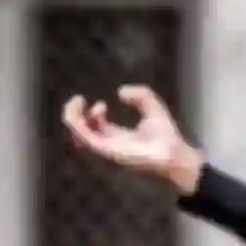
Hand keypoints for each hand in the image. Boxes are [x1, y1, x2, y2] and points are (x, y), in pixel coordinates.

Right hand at [62, 85, 202, 194]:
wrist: (173, 154)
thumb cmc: (166, 136)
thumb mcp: (152, 107)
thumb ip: (140, 94)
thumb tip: (121, 92)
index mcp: (118, 138)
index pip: (96, 129)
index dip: (93, 114)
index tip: (102, 104)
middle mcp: (109, 145)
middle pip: (81, 133)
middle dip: (74, 115)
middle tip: (77, 99)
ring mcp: (106, 149)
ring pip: (78, 136)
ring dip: (72, 118)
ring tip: (76, 102)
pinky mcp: (106, 151)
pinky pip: (85, 138)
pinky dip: (79, 124)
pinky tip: (83, 109)